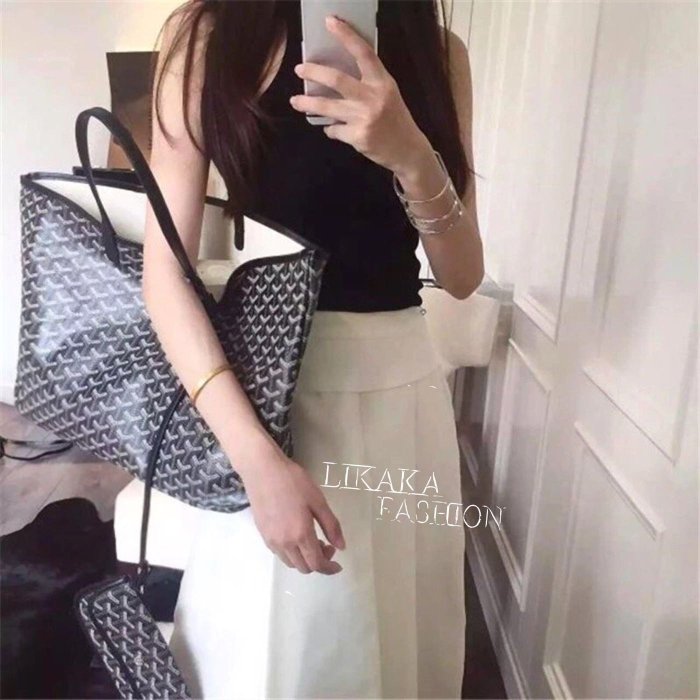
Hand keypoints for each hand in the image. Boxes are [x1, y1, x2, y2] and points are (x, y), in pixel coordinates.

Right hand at [240, 445, 346, 574]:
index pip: (317, 564)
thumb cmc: (293, 481)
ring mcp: (271, 540)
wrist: (262, 470)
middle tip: (327, 543)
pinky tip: (296, 535)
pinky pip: (280, 554)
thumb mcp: (318, 500)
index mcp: (301, 534)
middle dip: (319, 562)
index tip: (338, 565)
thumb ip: (331, 526)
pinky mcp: (263, 534)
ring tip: (312, 539)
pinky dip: (292, 553)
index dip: (329, 568)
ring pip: (291, 563)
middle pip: (304, 567)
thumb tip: (341, 547)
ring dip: (304, 559)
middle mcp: (284, 543)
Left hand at [289, 14, 430, 173]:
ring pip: (328, 107)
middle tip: (299, 69)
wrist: (408, 150)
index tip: (330, 22)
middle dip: (314, 73)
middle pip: (337, 80)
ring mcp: (365, 118)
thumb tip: (334, 77)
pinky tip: (333, 129)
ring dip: (307, 104)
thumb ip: (368, 83)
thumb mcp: (388, 94)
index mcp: (383, 83)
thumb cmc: (395, 120)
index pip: (364, 53)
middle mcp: (373, 98)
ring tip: (295, 102)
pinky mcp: (358, 137)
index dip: (347, 36)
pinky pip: (334, 130)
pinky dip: (330, 129)